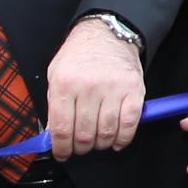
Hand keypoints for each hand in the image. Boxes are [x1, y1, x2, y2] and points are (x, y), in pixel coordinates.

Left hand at [45, 17, 147, 161]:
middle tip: (80, 148)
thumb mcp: (56, 74)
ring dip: (101, 144)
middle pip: (84, 134)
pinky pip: (129, 124)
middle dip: (81, 148)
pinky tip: (117, 142)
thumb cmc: (79, 55)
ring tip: (97, 142)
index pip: (61, 128)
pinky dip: (123, 139)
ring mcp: (113, 89)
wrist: (106, 34)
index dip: (61, 148)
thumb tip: (54, 135)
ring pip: (107, 133)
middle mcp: (88, 87)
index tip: (62, 154)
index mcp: (65, 84)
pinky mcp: (134, 91)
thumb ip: (55, 105)